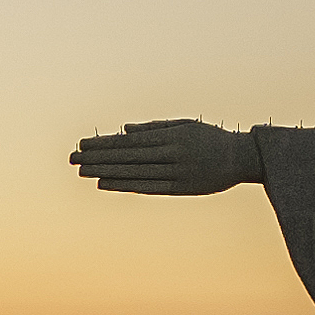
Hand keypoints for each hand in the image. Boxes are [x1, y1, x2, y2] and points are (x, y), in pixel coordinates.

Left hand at [70, 120, 259, 195]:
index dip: (105, 143)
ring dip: (106, 173)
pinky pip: (146, 188)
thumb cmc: (210, 139)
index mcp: (170, 136)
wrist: (241, 159)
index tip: (83, 144)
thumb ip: (154, 128)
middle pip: (127, 157)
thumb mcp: (184, 125)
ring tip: (83, 172)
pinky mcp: (179, 188)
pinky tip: (105, 184)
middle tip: (73, 158)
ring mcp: (174, 173)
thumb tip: (125, 130)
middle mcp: (170, 154)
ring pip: (133, 173)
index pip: (130, 141)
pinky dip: (125, 186)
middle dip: (98, 158)